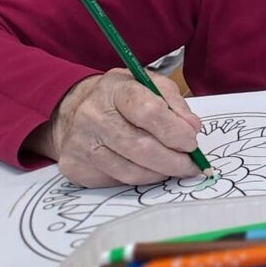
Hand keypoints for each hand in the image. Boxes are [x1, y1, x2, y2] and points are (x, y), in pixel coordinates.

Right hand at [28, 69, 203, 186]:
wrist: (73, 109)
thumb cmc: (121, 98)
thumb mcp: (150, 85)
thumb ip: (175, 104)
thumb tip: (192, 128)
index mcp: (116, 88)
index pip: (148, 112)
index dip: (175, 131)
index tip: (191, 143)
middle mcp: (92, 115)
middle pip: (140, 147)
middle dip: (174, 161)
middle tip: (191, 166)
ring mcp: (80, 143)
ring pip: (130, 171)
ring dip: (159, 173)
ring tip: (173, 168)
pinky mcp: (74, 166)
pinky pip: (116, 181)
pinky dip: (139, 179)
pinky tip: (148, 170)